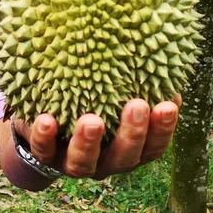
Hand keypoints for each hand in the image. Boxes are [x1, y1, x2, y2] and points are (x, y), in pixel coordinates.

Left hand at [13, 95, 180, 179]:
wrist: (43, 128)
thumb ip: (130, 79)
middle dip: (132, 134)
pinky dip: (44, 137)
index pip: (153, 146)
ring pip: (84, 162)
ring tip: (92, 121)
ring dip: (89, 143)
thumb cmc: (88, 101)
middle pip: (124, 158)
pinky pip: (43, 151)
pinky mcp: (44, 157)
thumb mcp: (110, 91)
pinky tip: (46, 119)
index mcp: (127, 148)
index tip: (169, 104)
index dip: (163, 129)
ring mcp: (73, 163)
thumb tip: (157, 49)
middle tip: (136, 106)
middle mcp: (105, 162)